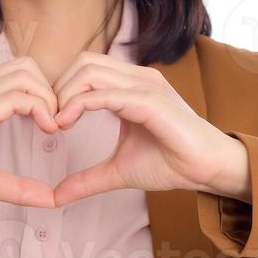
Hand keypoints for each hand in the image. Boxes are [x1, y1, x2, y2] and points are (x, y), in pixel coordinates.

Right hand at [0, 56, 61, 207]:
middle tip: (57, 122)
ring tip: (52, 127)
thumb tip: (50, 200)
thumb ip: (18, 187)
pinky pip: (16, 96)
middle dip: (50, 89)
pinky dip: (40, 108)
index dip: (44, 92)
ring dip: (48, 98)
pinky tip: (46, 129)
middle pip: (26, 65)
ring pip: (25, 74)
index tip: (52, 124)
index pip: (19, 73)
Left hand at [50, 52, 248, 206]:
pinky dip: (79, 104)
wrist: (207, 169)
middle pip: (83, 61)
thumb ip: (87, 179)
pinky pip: (105, 93)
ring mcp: (144, 85)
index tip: (51, 121)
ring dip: (65, 94)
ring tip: (58, 123)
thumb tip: (57, 197)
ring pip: (90, 70)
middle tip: (50, 120)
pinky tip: (66, 124)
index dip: (62, 89)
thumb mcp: (118, 170)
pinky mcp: (150, 100)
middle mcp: (137, 78)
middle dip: (59, 88)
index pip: (85, 68)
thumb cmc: (171, 163)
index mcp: (130, 86)